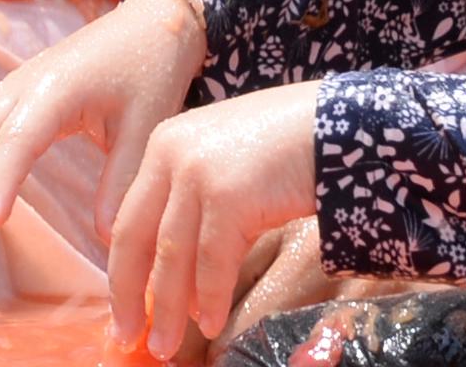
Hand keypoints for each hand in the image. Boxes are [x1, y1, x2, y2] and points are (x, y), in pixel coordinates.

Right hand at [0, 0, 205, 243]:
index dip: (2, 182)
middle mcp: (22, 89)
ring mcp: (11, 92)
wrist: (152, 21)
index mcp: (56, 90)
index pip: (19, 140)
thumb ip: (122, 179)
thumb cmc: (151, 70)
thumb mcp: (148, 123)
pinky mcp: (10, 99)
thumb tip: (106, 238)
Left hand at [108, 80, 321, 357]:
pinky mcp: (229, 195)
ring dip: (168, 309)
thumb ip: (193, 197)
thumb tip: (174, 269)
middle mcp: (172, 153)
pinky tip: (211, 324)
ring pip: (171, 256)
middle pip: (135, 238)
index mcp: (165, 142)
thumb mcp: (226, 159)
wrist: (342, 122)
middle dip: (129, 295)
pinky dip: (210, 299)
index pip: (128, 216)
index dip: (123, 269)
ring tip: (165, 346)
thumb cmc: (290, 144)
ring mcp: (198, 172)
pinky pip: (212, 262)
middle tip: (127, 337)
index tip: (123, 306)